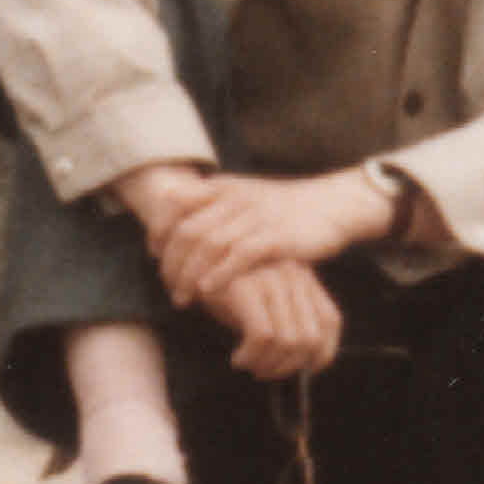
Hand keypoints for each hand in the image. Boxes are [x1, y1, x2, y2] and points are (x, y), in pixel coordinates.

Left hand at [143, 163, 396, 313]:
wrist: (329, 205)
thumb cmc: (279, 209)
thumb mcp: (242, 197)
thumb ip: (211, 208)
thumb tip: (173, 230)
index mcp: (223, 186)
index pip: (175, 202)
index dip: (158, 229)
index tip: (154, 254)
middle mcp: (236, 198)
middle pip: (188, 231)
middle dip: (172, 263)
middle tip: (168, 286)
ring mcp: (257, 217)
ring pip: (210, 245)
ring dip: (190, 275)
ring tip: (183, 297)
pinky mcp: (277, 237)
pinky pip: (240, 256)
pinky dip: (220, 274)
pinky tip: (209, 291)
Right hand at [213, 257, 344, 379]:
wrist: (188, 262)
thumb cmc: (227, 290)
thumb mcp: (263, 303)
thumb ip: (286, 322)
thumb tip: (300, 364)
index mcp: (303, 278)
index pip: (330, 321)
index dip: (322, 354)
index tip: (302, 370)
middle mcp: (292, 276)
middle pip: (310, 338)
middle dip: (289, 366)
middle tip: (264, 372)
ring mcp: (270, 279)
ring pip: (288, 341)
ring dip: (268, 365)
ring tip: (250, 365)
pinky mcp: (246, 287)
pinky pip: (262, 336)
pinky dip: (252, 356)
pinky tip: (238, 359)